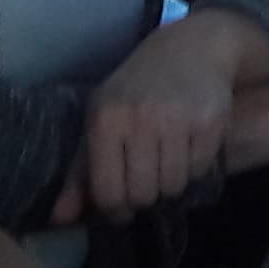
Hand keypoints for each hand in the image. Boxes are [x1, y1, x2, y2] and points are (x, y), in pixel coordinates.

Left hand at [70, 15, 248, 221]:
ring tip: (168, 160)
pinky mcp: (209, 122)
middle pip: (142, 195)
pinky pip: (199, 171)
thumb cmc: (138, 88)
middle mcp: (138, 119)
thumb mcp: (102, 119)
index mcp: (104, 121)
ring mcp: (176, 120)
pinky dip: (195, 168)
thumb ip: (80, 172)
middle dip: (145, 198)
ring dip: (171, 184)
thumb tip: (60, 220)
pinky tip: (189, 145)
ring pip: (172, 188)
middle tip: (148, 180)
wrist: (194, 48)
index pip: (107, 192)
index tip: (122, 207)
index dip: (115, 210)